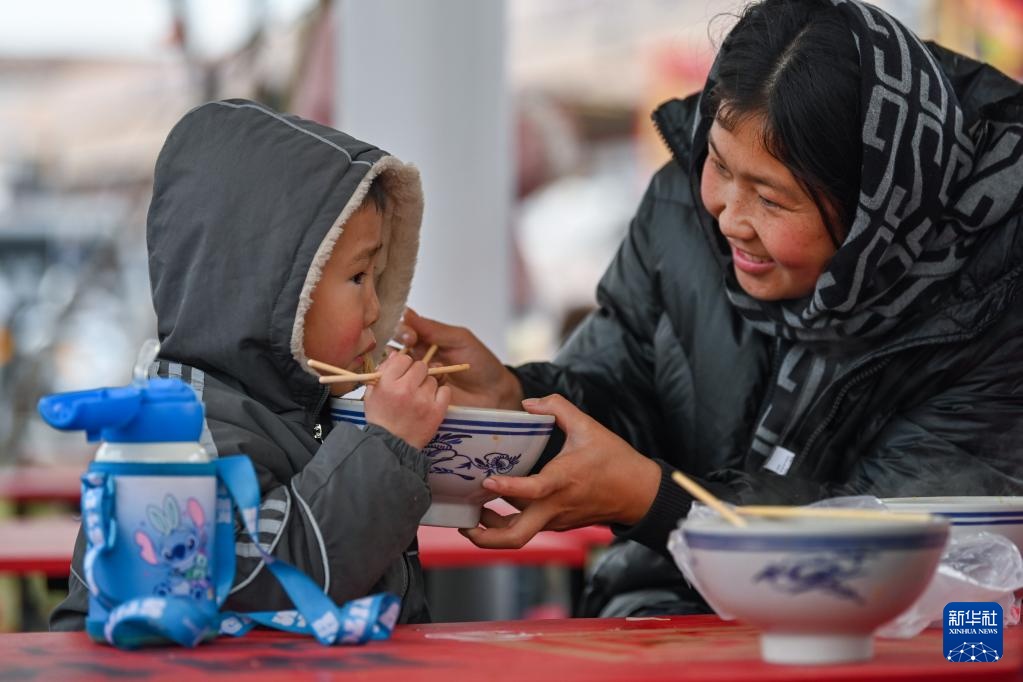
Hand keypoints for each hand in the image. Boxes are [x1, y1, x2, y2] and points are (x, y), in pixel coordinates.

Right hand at [364, 353, 449, 448]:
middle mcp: (406, 389)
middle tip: (413, 385)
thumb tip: (396, 354)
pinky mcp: (437, 411)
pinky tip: (431, 402)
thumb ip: (382, 372)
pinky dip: (440, 394)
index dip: (404, 365)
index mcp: (388, 383)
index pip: (403, 359)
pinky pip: (445, 391)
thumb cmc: (381, 419)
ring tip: (419, 398)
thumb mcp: (372, 394)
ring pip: (433, 379)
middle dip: (417, 373)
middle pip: (420, 366)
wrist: (392, 447)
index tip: (403, 373)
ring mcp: (423, 400)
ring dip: (427, 385)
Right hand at [394, 308, 522, 409]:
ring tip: (429, 372)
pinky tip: (431, 386)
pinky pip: (407, 391)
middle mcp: (417, 358)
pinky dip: (414, 388)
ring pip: (396, 372)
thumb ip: (433, 328)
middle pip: (393, 351)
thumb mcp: (459, 339)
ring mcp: (417, 378)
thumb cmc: (480, 362)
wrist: (494, 392)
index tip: (410, 337)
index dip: (401, 331)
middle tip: (412, 353)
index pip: (402, 330)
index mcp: (425, 340)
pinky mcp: (420, 396)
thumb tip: (406, 312)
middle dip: (399, 351)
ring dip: (408, 371)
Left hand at [461, 394, 661, 548]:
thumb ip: (557, 407)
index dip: (507, 488)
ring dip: (493, 529)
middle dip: (485, 536)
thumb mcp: (588, 427)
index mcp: (562, 482)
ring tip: (473, 513)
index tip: (486, 481)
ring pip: (519, 535)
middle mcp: (555, 507)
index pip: (530, 492)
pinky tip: (496, 505)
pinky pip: (530, 526)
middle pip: (515, 537)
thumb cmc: (616, 461)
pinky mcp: (558, 524)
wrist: (640, 494)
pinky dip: (509, 521)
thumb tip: (528, 403)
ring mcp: (556, 520)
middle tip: (464, 523)